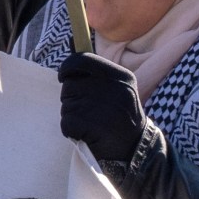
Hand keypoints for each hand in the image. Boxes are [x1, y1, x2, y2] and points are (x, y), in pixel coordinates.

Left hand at [58, 51, 148, 168]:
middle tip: (85, 110)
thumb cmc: (120, 117)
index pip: (83, 60)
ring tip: (88, 123)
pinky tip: (85, 134)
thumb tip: (71, 47)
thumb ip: (97, 72)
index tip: (63, 76)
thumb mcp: (118, 89)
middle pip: (70, 84)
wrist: (135, 151)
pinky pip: (66, 122)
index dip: (67, 67)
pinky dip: (70, 130)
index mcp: (121, 76)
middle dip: (71, 98)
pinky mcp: (94, 126)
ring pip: (67, 104)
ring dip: (71, 115)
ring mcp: (105, 108)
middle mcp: (114, 89)